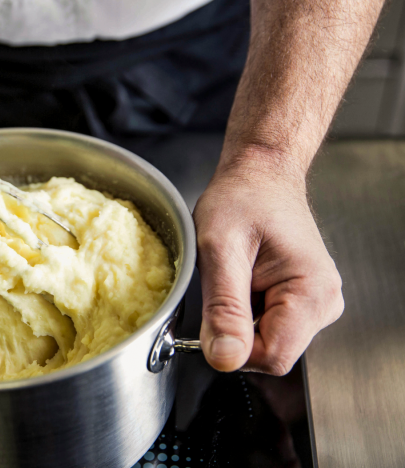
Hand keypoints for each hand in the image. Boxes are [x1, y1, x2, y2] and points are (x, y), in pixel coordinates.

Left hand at [192, 163, 343, 374]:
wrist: (259, 175)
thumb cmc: (241, 199)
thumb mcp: (220, 250)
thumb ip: (224, 307)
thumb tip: (224, 359)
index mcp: (312, 293)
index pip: (273, 357)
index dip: (234, 347)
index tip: (212, 316)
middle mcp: (324, 304)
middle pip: (270, 352)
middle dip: (235, 329)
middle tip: (223, 283)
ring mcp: (315, 305)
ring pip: (266, 342)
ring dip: (238, 318)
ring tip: (234, 276)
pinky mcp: (302, 303)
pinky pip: (266, 327)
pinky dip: (244, 311)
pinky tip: (242, 280)